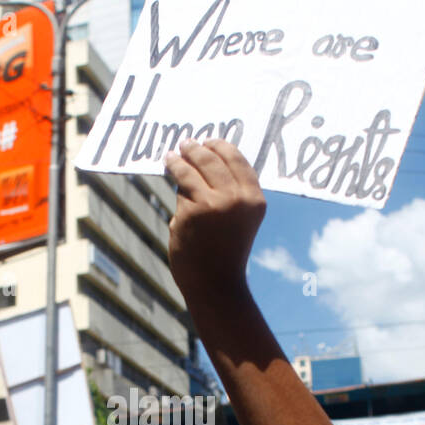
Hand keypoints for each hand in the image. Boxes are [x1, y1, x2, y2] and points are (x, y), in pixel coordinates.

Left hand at [164, 139, 266, 303]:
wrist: (215, 284)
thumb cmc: (225, 251)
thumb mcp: (239, 218)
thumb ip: (231, 192)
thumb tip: (205, 159)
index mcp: (254, 199)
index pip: (237, 159)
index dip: (220, 146)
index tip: (209, 141)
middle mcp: (236, 198)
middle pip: (212, 160)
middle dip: (196, 149)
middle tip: (186, 144)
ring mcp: (213, 204)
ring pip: (191, 171)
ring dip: (179, 161)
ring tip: (171, 157)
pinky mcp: (191, 211)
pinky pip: (180, 191)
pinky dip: (176, 186)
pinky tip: (171, 175)